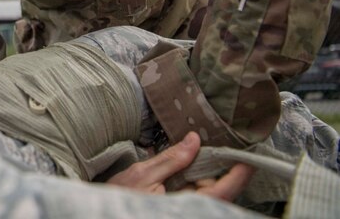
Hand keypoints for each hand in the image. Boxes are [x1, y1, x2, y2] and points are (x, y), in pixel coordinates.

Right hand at [107, 132, 254, 200]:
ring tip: (176, 166)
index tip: (250, 158)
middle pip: (215, 189)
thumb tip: (194, 140)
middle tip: (194, 150)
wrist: (102, 215)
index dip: (238, 175)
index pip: (222, 191)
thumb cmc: (119, 200)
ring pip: (205, 192)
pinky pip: (195, 196)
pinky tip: (177, 175)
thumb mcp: (142, 175)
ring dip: (196, 175)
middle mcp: (191, 212)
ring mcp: (186, 211)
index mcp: (185, 207)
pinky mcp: (180, 210)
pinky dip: (189, 182)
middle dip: (208, 169)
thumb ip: (172, 159)